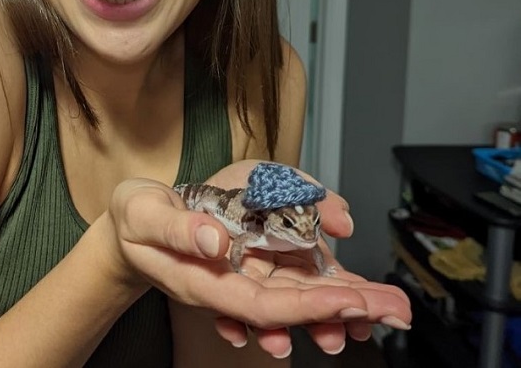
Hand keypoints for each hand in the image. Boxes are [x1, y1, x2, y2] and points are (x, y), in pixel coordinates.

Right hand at [106, 167, 410, 359]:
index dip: (307, 305)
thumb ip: (177, 229)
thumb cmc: (133, 219)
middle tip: (393, 309)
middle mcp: (228, 284)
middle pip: (291, 305)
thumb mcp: (142, 212)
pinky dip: (318, 285)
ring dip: (339, 301)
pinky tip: (348, 292)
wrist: (128, 227)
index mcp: (204, 280)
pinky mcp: (244, 262)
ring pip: (294, 294)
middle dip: (342, 307)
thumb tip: (217, 244)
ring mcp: (238, 275)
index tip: (348, 301)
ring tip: (383, 304)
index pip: (263, 302)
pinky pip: (285, 278)